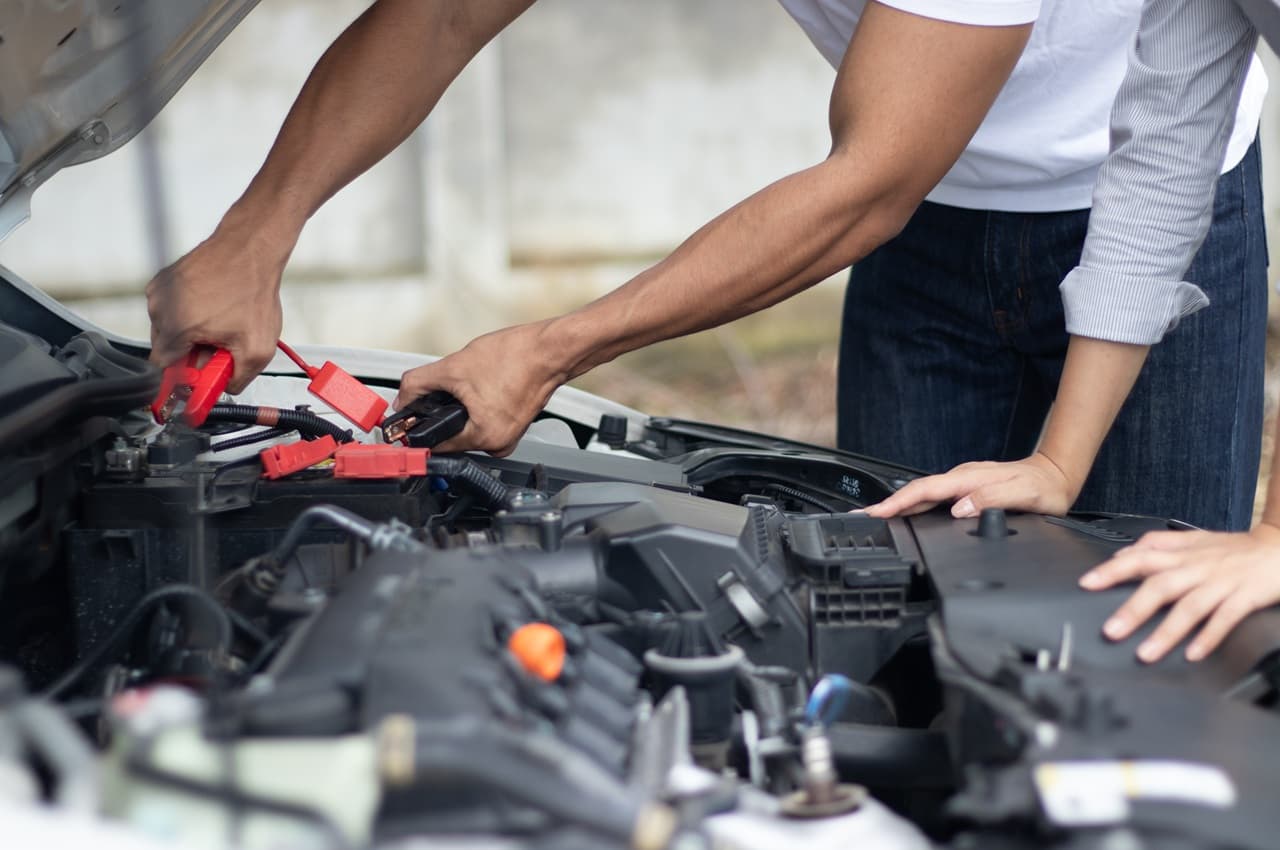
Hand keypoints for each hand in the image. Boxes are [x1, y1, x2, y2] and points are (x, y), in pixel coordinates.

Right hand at [146, 214, 290, 392]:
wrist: (250, 248)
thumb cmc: (253, 290)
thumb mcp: (257, 349)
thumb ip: (238, 378)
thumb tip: (226, 388)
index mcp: (175, 328)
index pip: (162, 370)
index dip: (182, 379)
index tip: (195, 382)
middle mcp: (160, 308)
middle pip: (167, 350)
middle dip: (192, 355)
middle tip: (219, 348)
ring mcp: (159, 292)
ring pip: (169, 329)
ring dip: (192, 334)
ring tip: (221, 322)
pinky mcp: (165, 280)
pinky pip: (172, 309)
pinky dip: (190, 314)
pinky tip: (214, 307)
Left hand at [394, 320, 568, 456]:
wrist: (550, 349)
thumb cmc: (517, 357)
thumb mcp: (454, 367)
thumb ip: (418, 384)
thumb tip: (402, 398)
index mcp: (484, 437)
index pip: (436, 444)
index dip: (418, 429)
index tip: (408, 421)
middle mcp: (499, 443)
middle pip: (452, 435)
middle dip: (442, 412)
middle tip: (447, 388)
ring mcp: (509, 435)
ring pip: (468, 425)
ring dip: (460, 407)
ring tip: (470, 382)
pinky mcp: (514, 423)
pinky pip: (484, 419)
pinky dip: (477, 404)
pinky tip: (484, 384)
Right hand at [864, 451, 1076, 518]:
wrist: (1057, 476)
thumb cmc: (1043, 488)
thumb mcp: (1023, 495)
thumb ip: (991, 499)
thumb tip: (958, 509)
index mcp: (969, 480)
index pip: (925, 491)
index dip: (899, 503)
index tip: (878, 513)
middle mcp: (961, 478)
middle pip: (916, 492)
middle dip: (887, 504)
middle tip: (863, 518)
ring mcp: (962, 483)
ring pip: (922, 494)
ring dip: (898, 505)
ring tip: (877, 517)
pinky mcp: (965, 489)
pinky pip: (933, 497)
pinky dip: (914, 505)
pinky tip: (907, 513)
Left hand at [1078, 523, 1279, 662]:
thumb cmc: (1235, 548)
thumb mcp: (1194, 539)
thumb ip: (1158, 544)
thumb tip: (1122, 554)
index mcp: (1182, 553)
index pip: (1140, 557)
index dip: (1112, 569)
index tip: (1087, 583)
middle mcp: (1198, 567)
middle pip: (1160, 586)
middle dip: (1133, 609)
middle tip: (1111, 631)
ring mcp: (1222, 582)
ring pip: (1190, 606)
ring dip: (1165, 631)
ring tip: (1145, 653)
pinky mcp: (1247, 596)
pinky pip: (1225, 617)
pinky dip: (1208, 636)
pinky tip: (1193, 654)